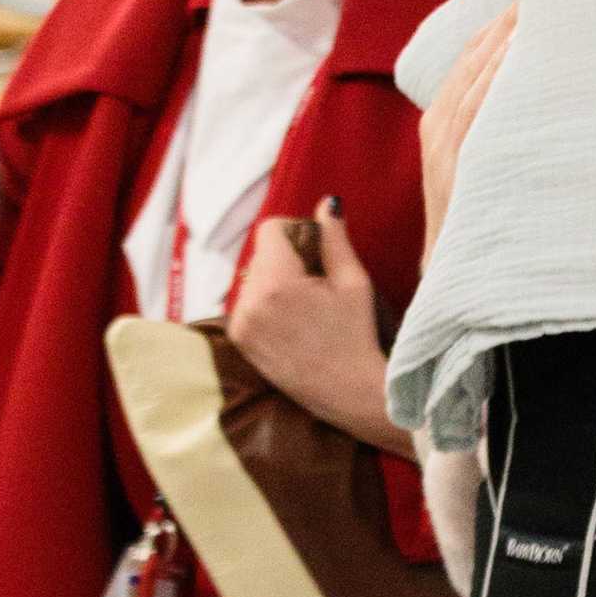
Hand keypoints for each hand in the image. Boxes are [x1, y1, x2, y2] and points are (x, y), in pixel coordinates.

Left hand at [225, 199, 408, 449]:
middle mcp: (250, 301)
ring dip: (276, 282)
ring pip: (254, 277)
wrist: (347, 392)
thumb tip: (327, 204)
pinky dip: (266, 304)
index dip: (297, 232)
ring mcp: (241, 323)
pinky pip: (247, 302)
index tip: (317, 253)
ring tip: (306, 308)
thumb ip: (335, 240)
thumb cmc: (356, 337)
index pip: (271, 229)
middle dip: (287, 258)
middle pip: (262, 253)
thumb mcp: (353, 283)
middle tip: (317, 285)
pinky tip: (293, 323)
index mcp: (277, 283)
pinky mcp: (239, 339)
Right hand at [418, 4, 515, 270]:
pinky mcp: (455, 167)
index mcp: (440, 120)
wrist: (452, 278)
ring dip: (506, 40)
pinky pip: (476, 112)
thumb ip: (493, 132)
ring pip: (475, 77)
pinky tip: (519, 54)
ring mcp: (445, 147)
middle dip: (507, 20)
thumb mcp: (480, 169)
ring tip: (538, 7)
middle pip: (474, 57)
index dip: (500, 23)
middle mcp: (438, 128)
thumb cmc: (476, 222)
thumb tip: (533, 101)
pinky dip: (495, 79)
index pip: (472, 56)